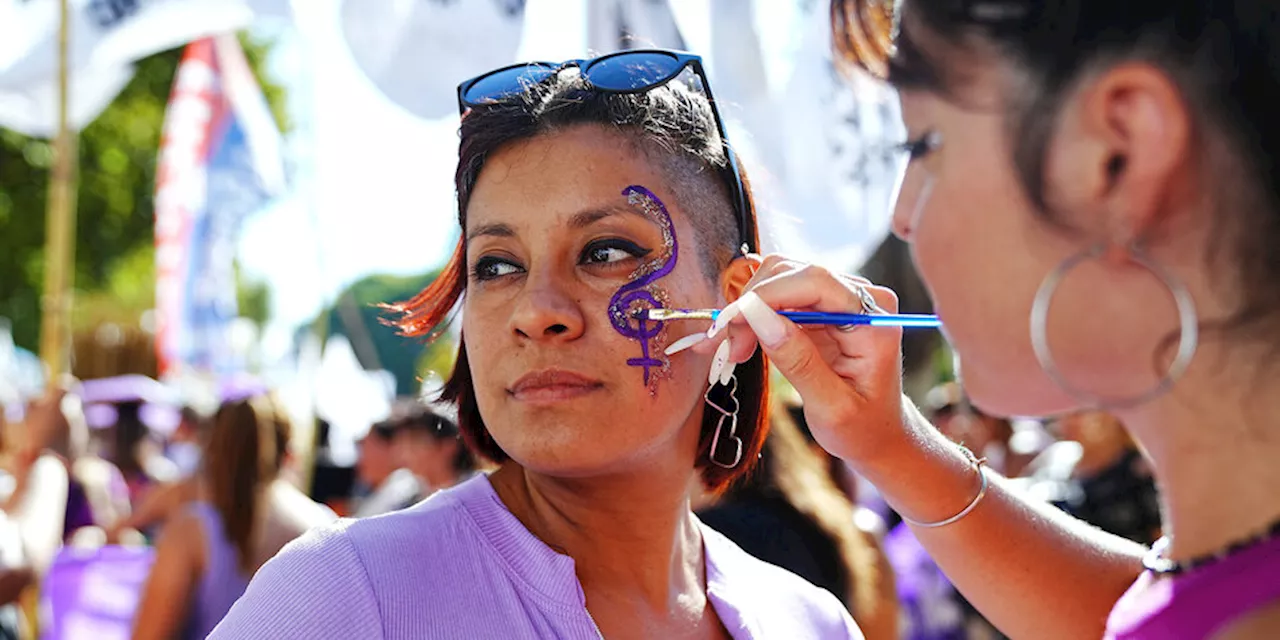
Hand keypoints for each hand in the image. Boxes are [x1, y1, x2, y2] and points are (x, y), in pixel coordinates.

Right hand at [694, 255, 908, 463]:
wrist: (879, 436)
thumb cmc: (862, 429)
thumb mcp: (831, 407)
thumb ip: (798, 360)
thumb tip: (758, 317)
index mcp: (874, 321)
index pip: (816, 281)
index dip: (768, 294)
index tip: (733, 324)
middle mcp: (862, 298)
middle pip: (793, 273)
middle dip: (753, 304)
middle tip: (733, 349)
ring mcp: (841, 299)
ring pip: (780, 277)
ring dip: (749, 309)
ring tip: (737, 349)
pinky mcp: (822, 307)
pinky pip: (780, 294)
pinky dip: (755, 314)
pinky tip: (743, 340)